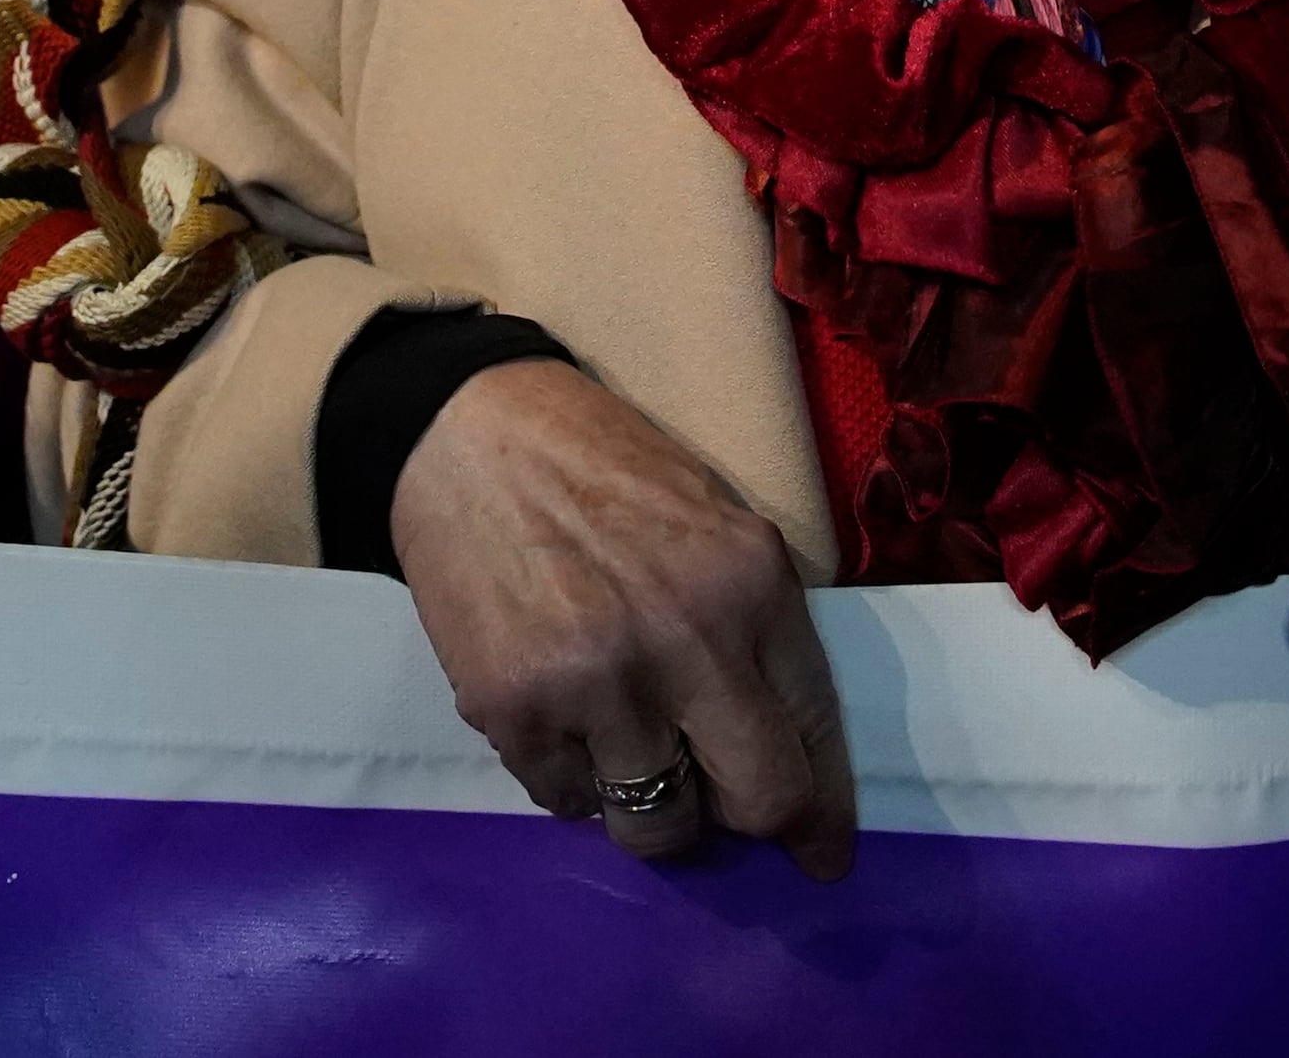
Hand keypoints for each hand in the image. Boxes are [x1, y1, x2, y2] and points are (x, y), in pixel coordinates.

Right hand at [388, 357, 853, 879]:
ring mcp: (597, 682)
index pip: (813, 731)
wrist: (465, 433)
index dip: (822, 812)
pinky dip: (570, 778)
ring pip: (657, 826)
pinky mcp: (514, 710)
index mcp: (753, 584)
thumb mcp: (715, 526)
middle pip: (758, 800)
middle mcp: (687, 640)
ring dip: (648, 806)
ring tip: (621, 748)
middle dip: (745, 821)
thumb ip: (753, 631)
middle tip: (718, 809)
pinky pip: (566, 801)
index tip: (822, 854)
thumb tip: (778, 751)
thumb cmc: (600, 474)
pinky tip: (557, 714)